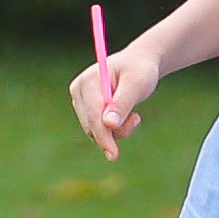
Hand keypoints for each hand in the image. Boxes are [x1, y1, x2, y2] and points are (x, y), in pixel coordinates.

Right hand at [72, 41, 160, 157]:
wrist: (140, 64)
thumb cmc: (140, 70)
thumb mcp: (138, 83)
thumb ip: (123, 103)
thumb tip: (108, 124)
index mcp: (88, 81)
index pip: (92, 114)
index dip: (103, 135)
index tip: (113, 153)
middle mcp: (79, 91)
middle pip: (91, 125)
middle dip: (115, 130)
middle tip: (137, 118)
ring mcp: (80, 101)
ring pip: (94, 130)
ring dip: (117, 130)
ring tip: (134, 115)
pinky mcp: (86, 109)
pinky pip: (98, 129)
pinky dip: (114, 129)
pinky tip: (127, 116)